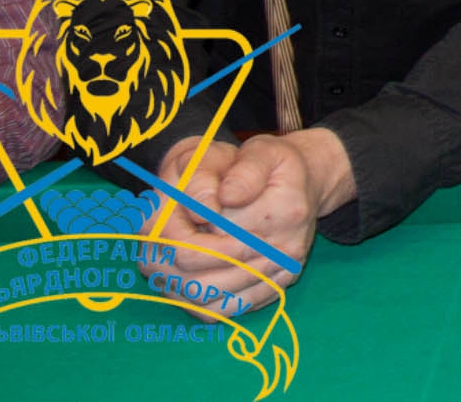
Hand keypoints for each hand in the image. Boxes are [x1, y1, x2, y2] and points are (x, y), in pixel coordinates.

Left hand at [150, 129, 352, 311]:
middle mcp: (285, 249)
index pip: (208, 233)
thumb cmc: (273, 165)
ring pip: (206, 298)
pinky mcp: (273, 291)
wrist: (306, 184)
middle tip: (154, 237)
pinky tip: (183, 277)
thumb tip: (211, 203)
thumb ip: (233, 171)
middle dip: (165, 256)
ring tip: (161, 257)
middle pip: (199, 272)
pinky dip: (192, 300)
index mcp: (283, 210)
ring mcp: (279, 275)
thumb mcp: (257, 150)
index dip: (174, 225)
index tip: (164, 209)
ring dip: (172, 281)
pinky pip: (222, 311)